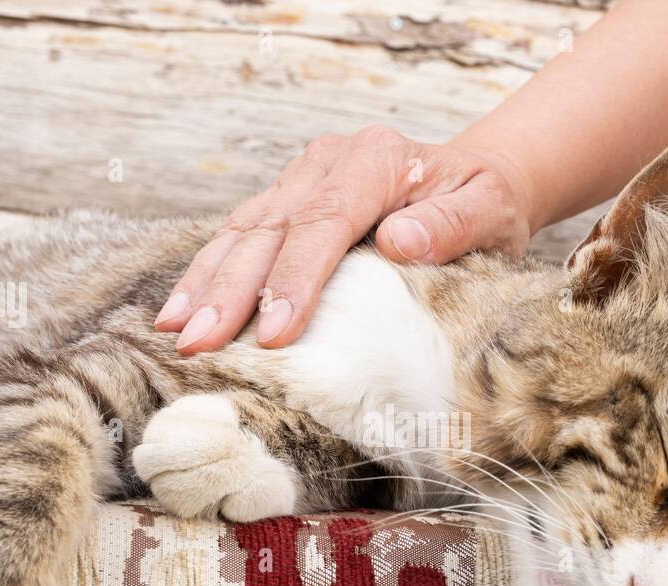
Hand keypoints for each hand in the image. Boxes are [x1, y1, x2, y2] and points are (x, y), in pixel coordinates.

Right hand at [154, 125, 535, 352]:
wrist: (476, 177)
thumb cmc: (485, 202)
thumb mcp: (491, 211)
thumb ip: (450, 225)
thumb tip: (399, 242)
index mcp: (376, 160)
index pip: (325, 221)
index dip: (294, 278)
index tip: (274, 333)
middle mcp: (329, 162)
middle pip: (270, 227)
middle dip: (231, 290)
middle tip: (199, 343)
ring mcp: (302, 177)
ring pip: (243, 229)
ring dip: (206, 283)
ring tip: (176, 332)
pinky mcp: (287, 198)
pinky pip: (241, 234)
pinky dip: (209, 273)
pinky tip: (182, 309)